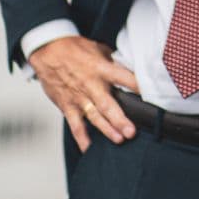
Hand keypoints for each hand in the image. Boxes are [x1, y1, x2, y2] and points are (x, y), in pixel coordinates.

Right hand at [26, 35, 139, 150]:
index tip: (150, 96)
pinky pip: (76, 126)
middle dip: (120, 119)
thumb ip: (113, 61)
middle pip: (107, 104)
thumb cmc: (73, 48)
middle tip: (131, 131)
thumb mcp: (97, 48)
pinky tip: (90, 150)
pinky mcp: (67, 106)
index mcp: (101, 69)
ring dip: (106, 130)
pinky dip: (82, 139)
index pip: (123, 77)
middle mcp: (91, 85)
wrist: (47, 51)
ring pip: (94, 117)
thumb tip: (130, 66)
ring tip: (119, 139)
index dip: (137, 86)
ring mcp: (78, 98)